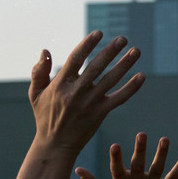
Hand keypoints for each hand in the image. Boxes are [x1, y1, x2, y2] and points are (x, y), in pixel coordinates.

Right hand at [28, 31, 144, 154]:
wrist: (55, 145)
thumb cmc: (45, 117)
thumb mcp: (36, 94)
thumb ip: (39, 72)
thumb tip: (45, 51)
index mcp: (61, 84)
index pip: (76, 59)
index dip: (88, 44)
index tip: (99, 33)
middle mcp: (77, 92)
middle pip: (97, 67)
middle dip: (111, 51)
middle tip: (123, 39)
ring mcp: (90, 103)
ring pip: (111, 80)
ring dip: (125, 64)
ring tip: (136, 51)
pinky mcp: (101, 113)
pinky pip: (119, 98)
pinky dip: (131, 88)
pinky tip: (141, 76)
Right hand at [76, 134, 177, 178]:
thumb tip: (77, 169)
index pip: (117, 169)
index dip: (115, 158)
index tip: (114, 145)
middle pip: (139, 164)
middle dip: (140, 149)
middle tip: (141, 134)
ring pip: (158, 168)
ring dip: (162, 153)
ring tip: (164, 139)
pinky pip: (173, 176)